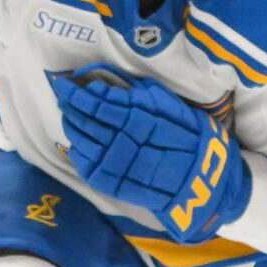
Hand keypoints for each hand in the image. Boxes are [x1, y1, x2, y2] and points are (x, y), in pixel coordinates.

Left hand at [50, 69, 251, 242]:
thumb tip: (106, 86)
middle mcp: (123, 142)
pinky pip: (86, 164)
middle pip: (85, 120)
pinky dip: (77, 150)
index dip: (77, 93)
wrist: (203, 181)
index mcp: (139, 120)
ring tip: (69, 115)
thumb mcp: (173, 107)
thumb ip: (140, 95)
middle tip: (62, 94)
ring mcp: (116, 165)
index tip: (66, 83)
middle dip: (70, 106)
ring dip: (72, 126)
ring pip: (82, 141)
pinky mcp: (113, 184)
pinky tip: (78, 141)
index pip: (97, 103)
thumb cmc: (191, 138)